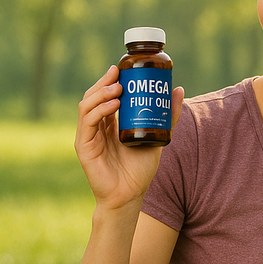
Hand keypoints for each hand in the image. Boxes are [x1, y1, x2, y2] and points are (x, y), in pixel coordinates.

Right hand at [74, 65, 184, 210]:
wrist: (129, 195)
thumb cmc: (140, 169)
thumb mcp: (158, 137)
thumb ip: (168, 117)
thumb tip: (179, 89)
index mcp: (109, 123)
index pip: (105, 95)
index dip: (111, 79)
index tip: (124, 67)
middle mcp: (96, 126)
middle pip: (94, 96)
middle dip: (105, 81)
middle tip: (120, 71)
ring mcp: (88, 135)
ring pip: (87, 105)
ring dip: (102, 92)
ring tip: (119, 87)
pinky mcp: (84, 146)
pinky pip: (88, 122)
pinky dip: (99, 110)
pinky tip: (113, 104)